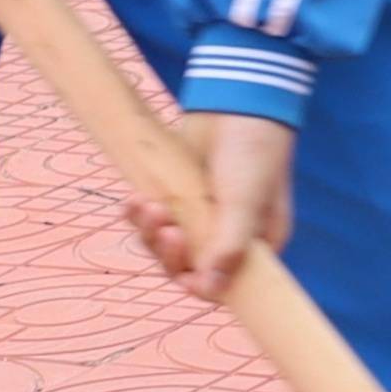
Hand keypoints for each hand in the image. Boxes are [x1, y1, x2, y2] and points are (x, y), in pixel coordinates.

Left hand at [131, 111, 295, 300]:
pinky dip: (139, 215)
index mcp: (256, 243)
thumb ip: (228, 247)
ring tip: (147, 205)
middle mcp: (227, 235)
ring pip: (164, 244)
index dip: (200, 284)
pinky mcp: (175, 197)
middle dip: (170, 252)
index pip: (224, 283)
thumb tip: (209, 291)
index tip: (182, 276)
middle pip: (187, 266)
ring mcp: (198, 217)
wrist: (236, 100)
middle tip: (166, 229)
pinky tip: (134, 200)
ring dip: (150, 232)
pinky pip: (150, 219)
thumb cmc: (251, 152)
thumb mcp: (244, 202)